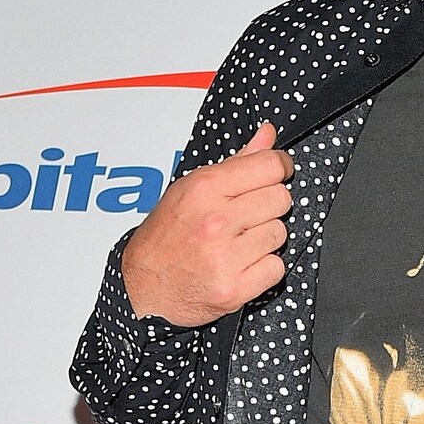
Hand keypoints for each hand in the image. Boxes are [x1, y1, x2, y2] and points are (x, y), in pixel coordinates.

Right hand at [121, 121, 292, 326]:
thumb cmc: (165, 237)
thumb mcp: (191, 189)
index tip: (276, 174)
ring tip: (239, 242)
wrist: (143, 286)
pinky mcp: (234, 289)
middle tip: (248, 216)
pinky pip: (276, 268)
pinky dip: (264, 268)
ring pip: (280, 234)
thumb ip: (235, 163)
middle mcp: (215, 221)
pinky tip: (242, 264)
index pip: (269, 166)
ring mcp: (225, 257)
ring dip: (265, 238)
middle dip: (269, 206)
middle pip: (280, 199)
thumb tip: (267, 135)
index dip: (279, 168)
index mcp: (204, 189)